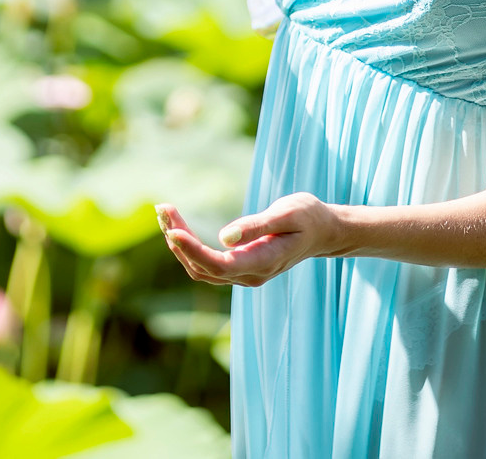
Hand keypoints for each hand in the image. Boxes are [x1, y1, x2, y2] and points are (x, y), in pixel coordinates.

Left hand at [157, 194, 342, 287]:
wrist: (323, 232)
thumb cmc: (308, 217)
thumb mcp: (288, 214)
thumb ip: (257, 226)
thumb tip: (224, 237)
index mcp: (262, 263)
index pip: (217, 264)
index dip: (191, 250)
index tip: (170, 229)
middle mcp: (250, 276)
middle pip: (202, 267)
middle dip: (178, 240)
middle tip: (162, 208)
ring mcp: (244, 275)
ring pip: (201, 268)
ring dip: (178, 244)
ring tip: (163, 213)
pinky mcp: (239, 268)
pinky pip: (206, 263)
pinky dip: (188, 246)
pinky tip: (177, 226)